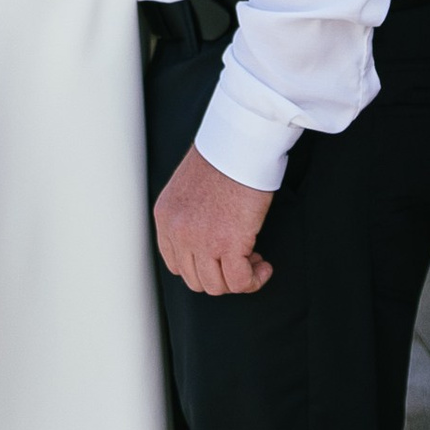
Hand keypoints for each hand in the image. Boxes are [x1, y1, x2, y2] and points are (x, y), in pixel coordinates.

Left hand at [153, 143, 275, 295]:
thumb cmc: (224, 156)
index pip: (176, 263)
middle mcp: (178, 232)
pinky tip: (263, 266)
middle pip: (195, 279)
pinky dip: (254, 279)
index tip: (220, 258)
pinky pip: (239, 281)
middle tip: (240, 260)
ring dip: (238, 279)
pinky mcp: (228, 243)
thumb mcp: (189, 188)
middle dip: (221, 275)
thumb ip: (189, 215)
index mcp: (167, 217)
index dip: (202, 266)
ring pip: (216, 286)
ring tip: (253, 261)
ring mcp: (201, 240)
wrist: (240, 143)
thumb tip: (207, 235)